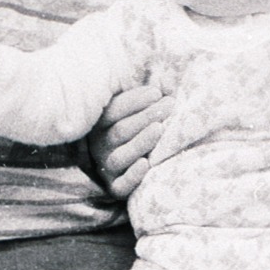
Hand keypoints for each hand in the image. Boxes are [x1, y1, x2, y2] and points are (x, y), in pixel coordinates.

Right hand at [90, 84, 172, 199]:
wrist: (145, 163)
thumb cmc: (144, 128)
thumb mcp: (142, 110)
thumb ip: (150, 97)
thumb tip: (165, 81)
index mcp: (102, 124)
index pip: (114, 110)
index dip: (135, 101)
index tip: (157, 93)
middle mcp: (100, 145)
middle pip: (120, 131)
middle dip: (145, 117)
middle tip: (168, 106)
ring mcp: (108, 167)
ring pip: (120, 156)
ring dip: (140, 142)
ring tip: (160, 129)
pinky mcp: (116, 188)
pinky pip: (122, 185)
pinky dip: (133, 176)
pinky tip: (145, 164)